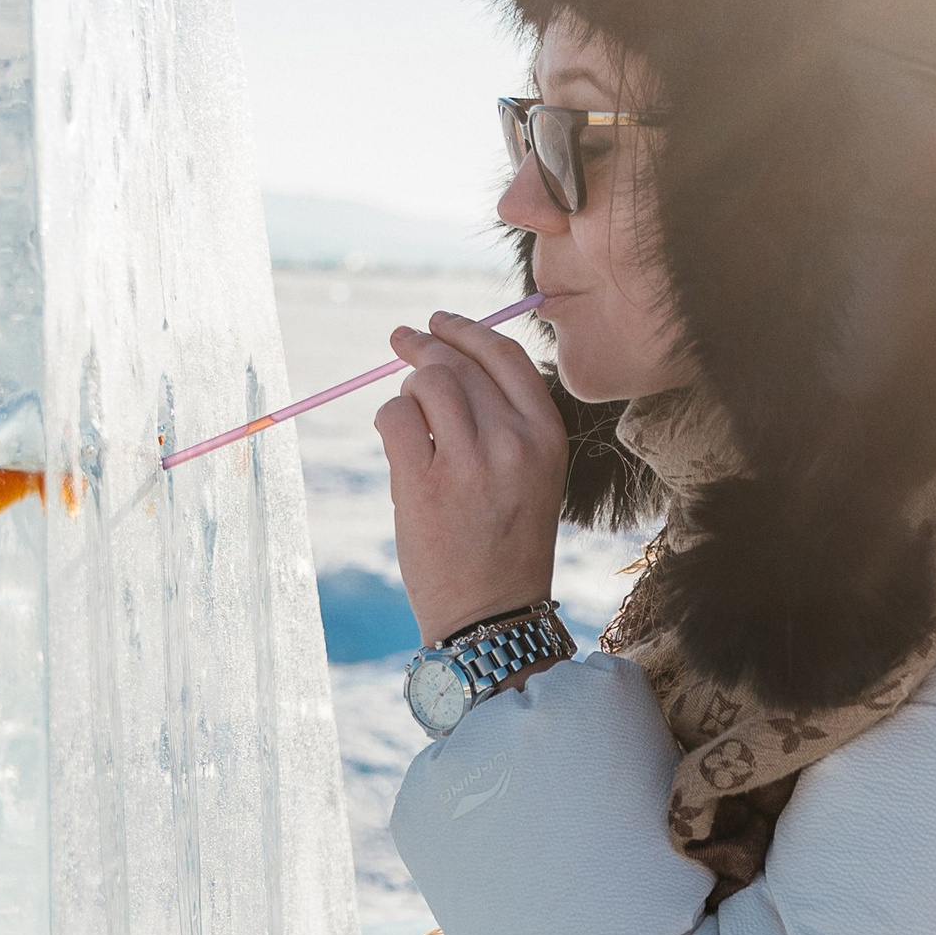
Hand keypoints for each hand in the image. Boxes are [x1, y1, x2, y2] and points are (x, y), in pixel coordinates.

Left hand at [375, 312, 569, 644]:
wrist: (492, 614)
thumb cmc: (506, 543)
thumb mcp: (531, 473)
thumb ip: (504, 419)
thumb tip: (448, 358)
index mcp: (546, 435)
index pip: (503, 355)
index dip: (466, 329)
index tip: (439, 320)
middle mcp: (512, 441)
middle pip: (457, 364)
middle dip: (423, 347)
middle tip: (401, 340)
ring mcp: (468, 462)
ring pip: (425, 383)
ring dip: (407, 389)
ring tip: (408, 411)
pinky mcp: (424, 483)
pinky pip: (394, 418)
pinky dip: (389, 420)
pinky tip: (398, 440)